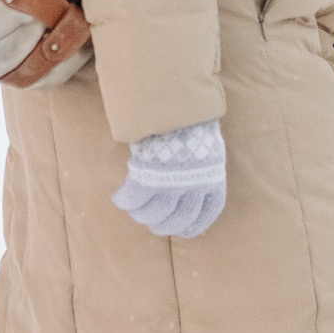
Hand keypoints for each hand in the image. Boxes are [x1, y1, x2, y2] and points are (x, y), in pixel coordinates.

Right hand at [111, 119, 226, 239]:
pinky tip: (120, 197)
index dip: (193, 226)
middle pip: (178, 220)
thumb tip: (193, 191)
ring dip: (143, 214)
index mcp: (213, 179)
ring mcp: (172, 183)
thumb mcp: (207, 147)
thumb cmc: (191, 121)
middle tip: (152, 221)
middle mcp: (195, 186)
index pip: (206, 214)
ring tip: (135, 208)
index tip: (182, 230)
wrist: (176, 102)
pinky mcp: (149, 177)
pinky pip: (135, 199)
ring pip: (155, 214)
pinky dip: (126, 201)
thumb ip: (202, 169)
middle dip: (163, 225)